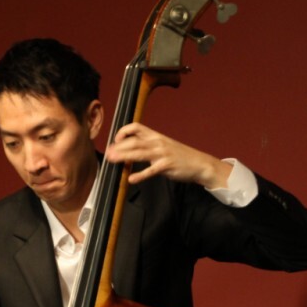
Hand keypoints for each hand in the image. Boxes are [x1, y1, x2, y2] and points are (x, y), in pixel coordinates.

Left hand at [105, 122, 232, 187]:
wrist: (199, 163)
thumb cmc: (179, 156)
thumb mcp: (163, 146)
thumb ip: (147, 147)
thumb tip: (129, 151)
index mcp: (156, 136)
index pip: (136, 127)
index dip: (123, 131)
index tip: (115, 140)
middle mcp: (157, 142)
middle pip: (134, 141)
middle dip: (119, 147)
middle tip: (107, 154)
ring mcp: (162, 154)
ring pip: (139, 153)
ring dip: (124, 156)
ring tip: (112, 161)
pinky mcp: (167, 166)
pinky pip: (151, 170)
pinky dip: (140, 175)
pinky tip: (131, 179)